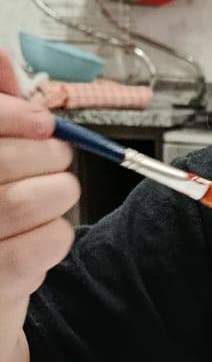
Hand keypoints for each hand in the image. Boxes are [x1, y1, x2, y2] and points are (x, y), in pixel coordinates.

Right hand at [0, 49, 79, 308]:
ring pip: (23, 203)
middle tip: (55, 160)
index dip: (12, 114)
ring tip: (52, 195)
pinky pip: (39, 247)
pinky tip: (42, 235)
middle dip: (46, 156)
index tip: (41, 121)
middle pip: (1, 162)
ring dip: (56, 193)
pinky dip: (55, 236)